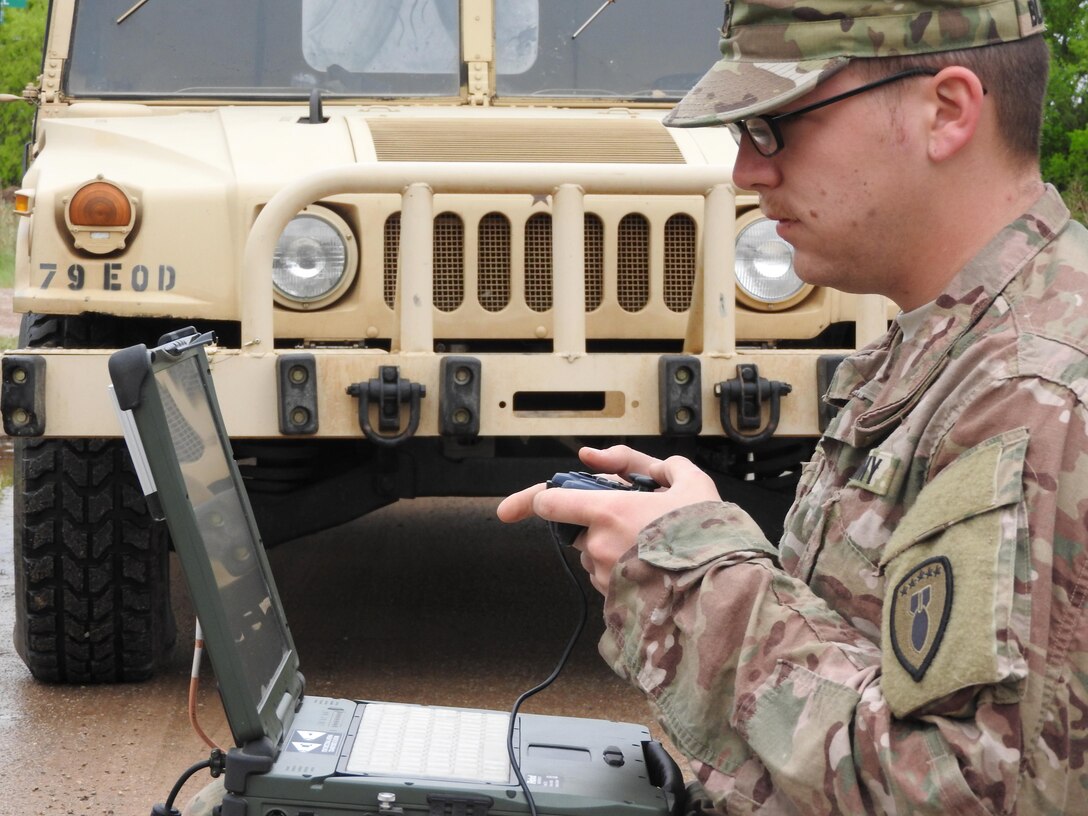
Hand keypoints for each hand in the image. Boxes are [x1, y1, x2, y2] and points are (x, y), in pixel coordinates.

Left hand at [497, 445, 720, 593]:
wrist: (726, 589)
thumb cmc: (708, 533)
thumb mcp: (687, 480)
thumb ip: (640, 462)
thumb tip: (596, 458)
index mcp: (609, 511)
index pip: (549, 502)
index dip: (533, 500)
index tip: (517, 507)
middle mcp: (599, 545)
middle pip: (577, 530)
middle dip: (598, 524)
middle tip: (636, 522)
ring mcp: (605, 576)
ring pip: (594, 555)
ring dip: (613, 548)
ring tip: (655, 546)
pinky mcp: (614, 601)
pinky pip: (608, 579)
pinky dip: (623, 571)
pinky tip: (656, 568)